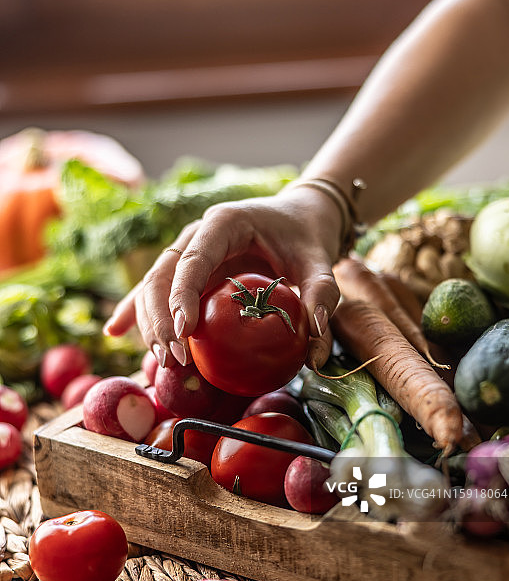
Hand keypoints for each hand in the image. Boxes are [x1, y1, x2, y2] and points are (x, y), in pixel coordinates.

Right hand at [104, 186, 342, 369]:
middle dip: (161, 320)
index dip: (181, 295)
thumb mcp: (321, 262)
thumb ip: (322, 298)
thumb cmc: (308, 237)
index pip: (192, 260)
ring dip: (151, 325)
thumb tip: (316, 353)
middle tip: (176, 360)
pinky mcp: (188, 270)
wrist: (300, 217)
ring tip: (165, 363)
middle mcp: (197, 235)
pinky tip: (115, 331)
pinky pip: (156, 290)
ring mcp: (188, 251)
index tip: (183, 331)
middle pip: (162, 275)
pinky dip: (136, 311)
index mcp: (223, 223)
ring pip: (153, 285)